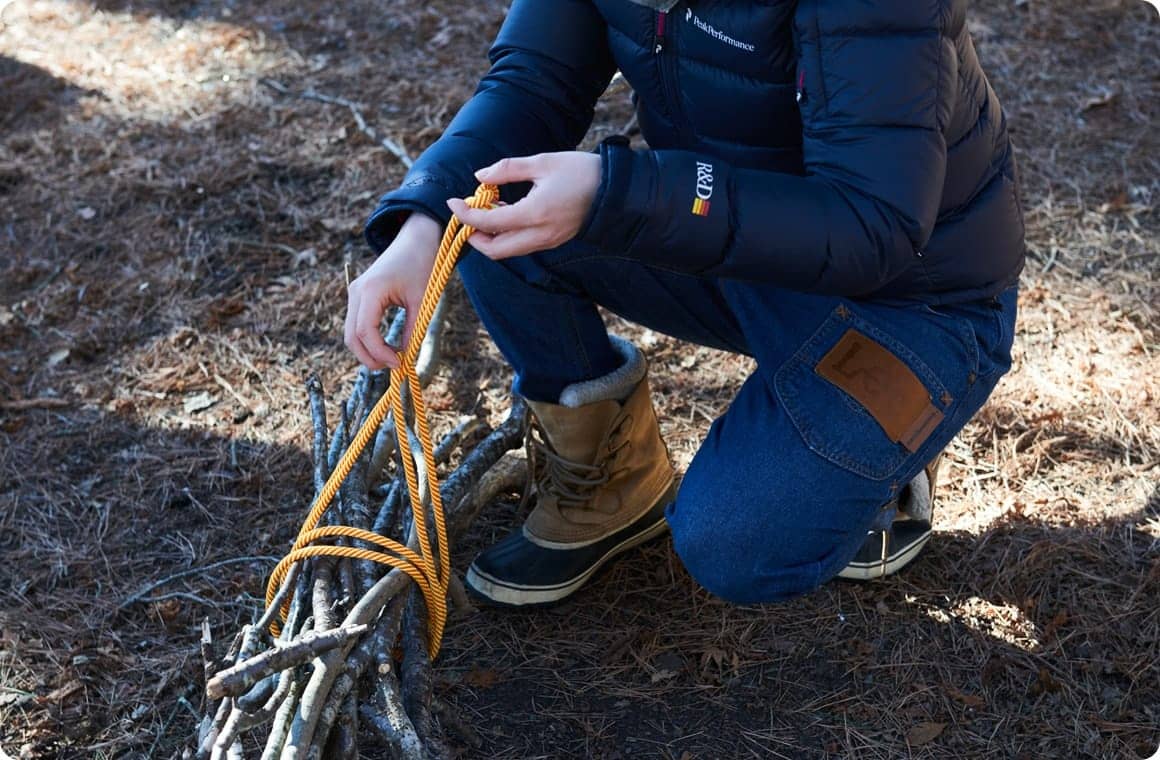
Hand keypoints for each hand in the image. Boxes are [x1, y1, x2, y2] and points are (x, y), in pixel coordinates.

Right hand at [344, 213, 441, 369]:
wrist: (415, 240)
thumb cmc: (421, 265)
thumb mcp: (422, 300)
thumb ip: (413, 330)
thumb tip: (407, 359)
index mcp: (371, 290)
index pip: (365, 332)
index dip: (380, 353)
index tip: (399, 363)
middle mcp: (356, 291)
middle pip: (351, 337)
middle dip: (369, 357)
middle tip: (393, 368)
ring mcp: (354, 293)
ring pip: (350, 333)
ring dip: (367, 351)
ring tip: (391, 360)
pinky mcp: (358, 296)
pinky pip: (356, 324)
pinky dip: (367, 340)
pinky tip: (386, 348)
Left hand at [446, 151, 600, 259]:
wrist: (615, 192)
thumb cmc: (581, 172)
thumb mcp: (542, 162)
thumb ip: (508, 169)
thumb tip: (480, 176)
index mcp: (535, 214)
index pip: (489, 223)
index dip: (465, 215)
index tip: (452, 202)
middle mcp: (539, 235)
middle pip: (494, 250)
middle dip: (473, 235)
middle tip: (466, 213)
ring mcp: (547, 242)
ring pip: (507, 251)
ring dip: (490, 236)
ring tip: (487, 208)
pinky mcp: (552, 241)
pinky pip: (521, 245)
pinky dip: (506, 234)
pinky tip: (506, 211)